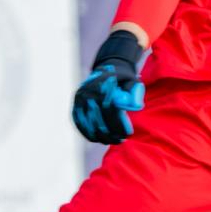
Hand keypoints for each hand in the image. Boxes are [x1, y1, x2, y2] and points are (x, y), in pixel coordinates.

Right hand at [72, 28, 145, 143]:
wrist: (106, 71)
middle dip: (111, 134)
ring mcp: (79, 100)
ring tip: (113, 140)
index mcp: (102, 86)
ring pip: (89, 125)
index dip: (119, 125)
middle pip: (99, 121)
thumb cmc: (123, 81)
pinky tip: (100, 139)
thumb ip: (134, 94)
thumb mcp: (132, 83)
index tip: (128, 134)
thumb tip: (135, 107)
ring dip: (101, 137)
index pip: (110, 111)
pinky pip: (80, 125)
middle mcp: (88, 93)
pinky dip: (89, 134)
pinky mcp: (74, 107)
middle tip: (121, 140)